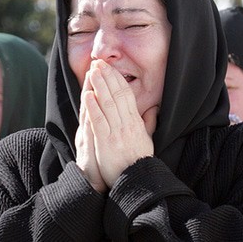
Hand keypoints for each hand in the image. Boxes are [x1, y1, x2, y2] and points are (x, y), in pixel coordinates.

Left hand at [78, 60, 155, 187]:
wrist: (137, 180)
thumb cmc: (139, 160)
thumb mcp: (147, 138)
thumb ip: (148, 122)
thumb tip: (154, 107)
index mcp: (136, 122)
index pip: (126, 95)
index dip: (116, 80)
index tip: (108, 68)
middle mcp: (127, 124)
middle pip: (116, 95)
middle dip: (106, 77)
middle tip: (98, 63)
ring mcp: (117, 132)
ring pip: (108, 104)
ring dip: (99, 86)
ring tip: (92, 72)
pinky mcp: (106, 142)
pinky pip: (100, 121)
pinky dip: (93, 107)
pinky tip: (88, 95)